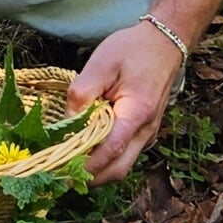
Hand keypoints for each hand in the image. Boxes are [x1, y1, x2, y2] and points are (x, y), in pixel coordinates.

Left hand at [65, 21, 185, 184]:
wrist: (164, 43)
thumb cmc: (132, 50)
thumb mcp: (101, 63)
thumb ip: (82, 94)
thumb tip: (66, 123)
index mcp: (136, 113)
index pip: (110, 151)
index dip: (85, 167)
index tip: (60, 174)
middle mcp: (146, 130)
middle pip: (117, 170)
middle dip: (88, 179)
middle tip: (58, 177)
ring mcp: (147, 135)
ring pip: (121, 167)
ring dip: (96, 173)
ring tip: (67, 167)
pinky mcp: (143, 134)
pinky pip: (124, 157)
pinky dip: (104, 162)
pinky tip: (84, 154)